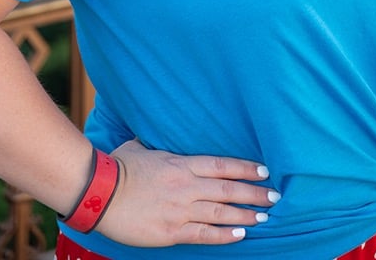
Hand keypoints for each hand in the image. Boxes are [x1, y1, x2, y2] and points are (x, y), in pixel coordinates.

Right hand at [97, 138, 279, 246]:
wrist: (100, 193)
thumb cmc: (118, 167)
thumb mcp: (142, 148)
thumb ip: (159, 148)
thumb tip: (159, 139)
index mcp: (181, 163)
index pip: (221, 165)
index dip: (245, 168)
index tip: (263, 171)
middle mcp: (186, 186)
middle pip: (228, 190)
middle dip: (254, 193)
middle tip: (275, 197)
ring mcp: (180, 210)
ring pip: (221, 213)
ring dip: (245, 216)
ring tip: (264, 217)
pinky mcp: (171, 232)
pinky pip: (204, 235)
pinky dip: (224, 235)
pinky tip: (240, 235)